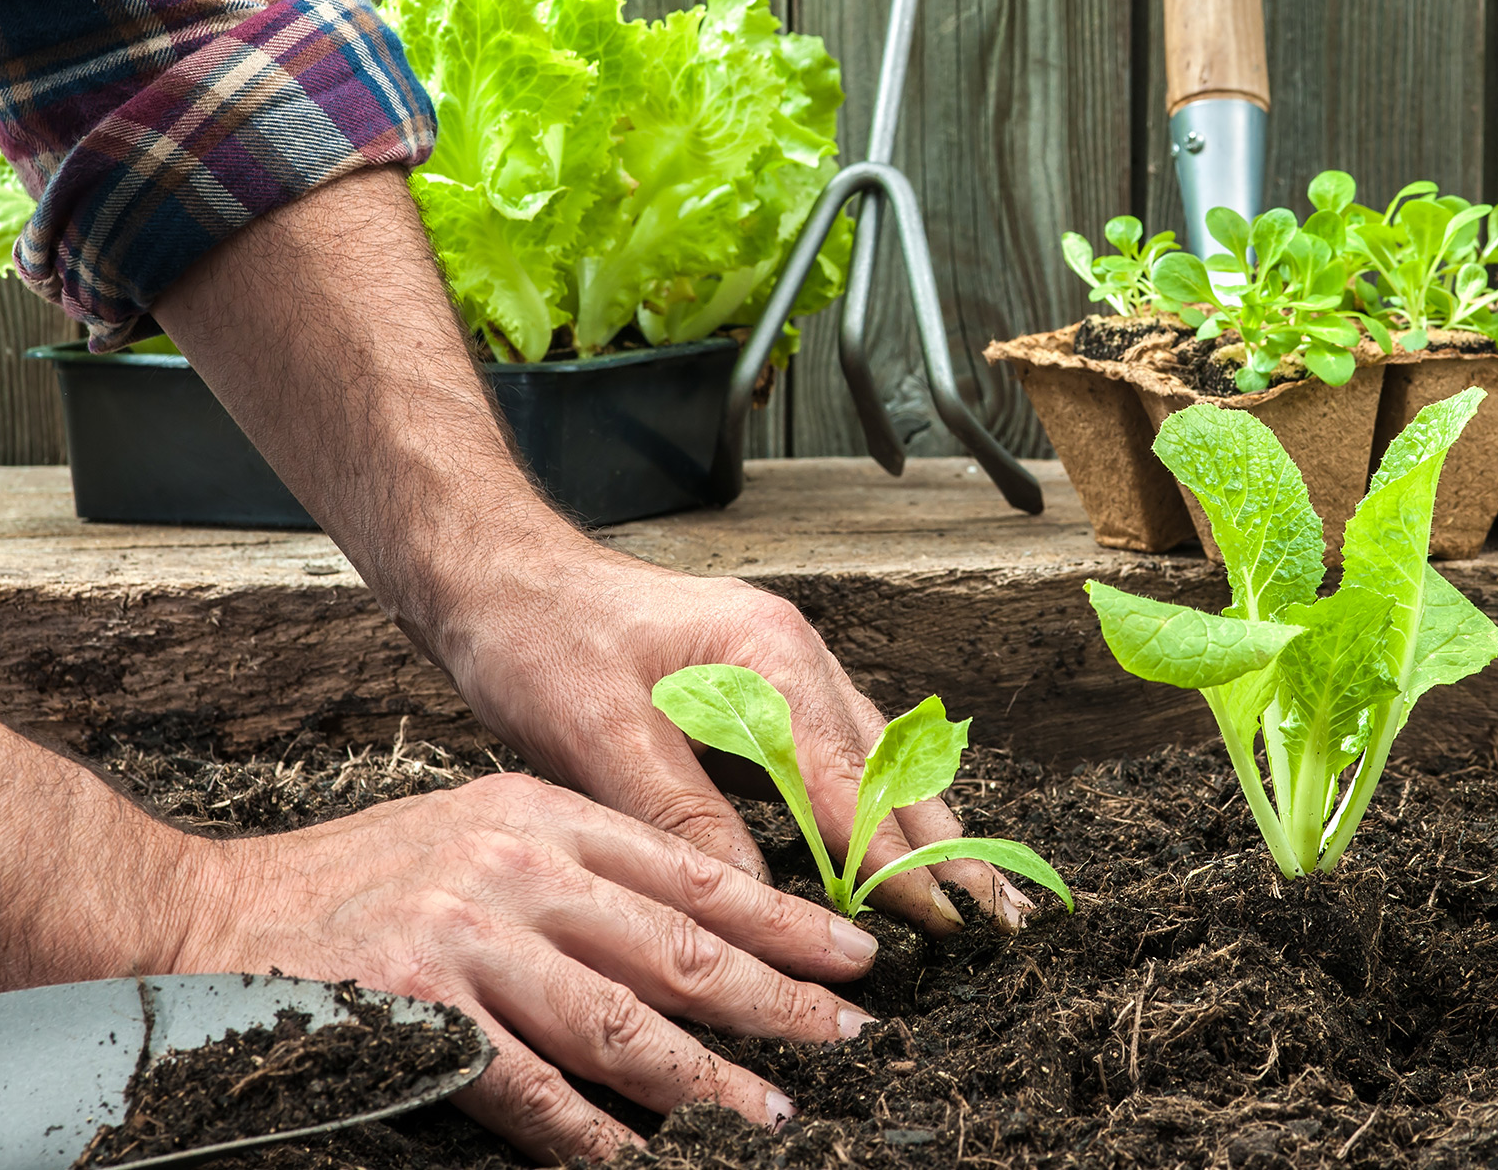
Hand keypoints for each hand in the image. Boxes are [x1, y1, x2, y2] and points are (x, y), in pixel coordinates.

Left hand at [146, 171, 1030, 933]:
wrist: (495, 574)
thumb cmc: (538, 637)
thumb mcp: (597, 732)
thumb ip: (680, 813)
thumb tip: (750, 898)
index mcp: (767, 658)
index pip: (852, 782)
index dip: (899, 860)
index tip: (946, 922)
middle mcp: (792, 658)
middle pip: (889, 767)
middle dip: (946, 847)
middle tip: (1002, 919)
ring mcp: (780, 669)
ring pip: (875, 761)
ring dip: (921, 829)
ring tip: (974, 896)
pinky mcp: (757, 689)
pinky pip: (839, 755)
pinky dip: (876, 807)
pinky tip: (893, 848)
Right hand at [177, 770, 877, 1161]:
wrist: (211, 915)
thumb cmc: (357, 881)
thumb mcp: (478, 829)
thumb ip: (575, 868)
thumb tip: (689, 929)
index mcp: (541, 814)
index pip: (691, 869)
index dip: (782, 917)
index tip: (852, 955)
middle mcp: (516, 868)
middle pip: (677, 944)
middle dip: (777, 996)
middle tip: (850, 1037)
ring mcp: (468, 942)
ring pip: (621, 1022)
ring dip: (707, 1078)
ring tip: (774, 1113)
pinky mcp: (419, 1016)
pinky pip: (531, 1091)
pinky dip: (595, 1132)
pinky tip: (645, 1158)